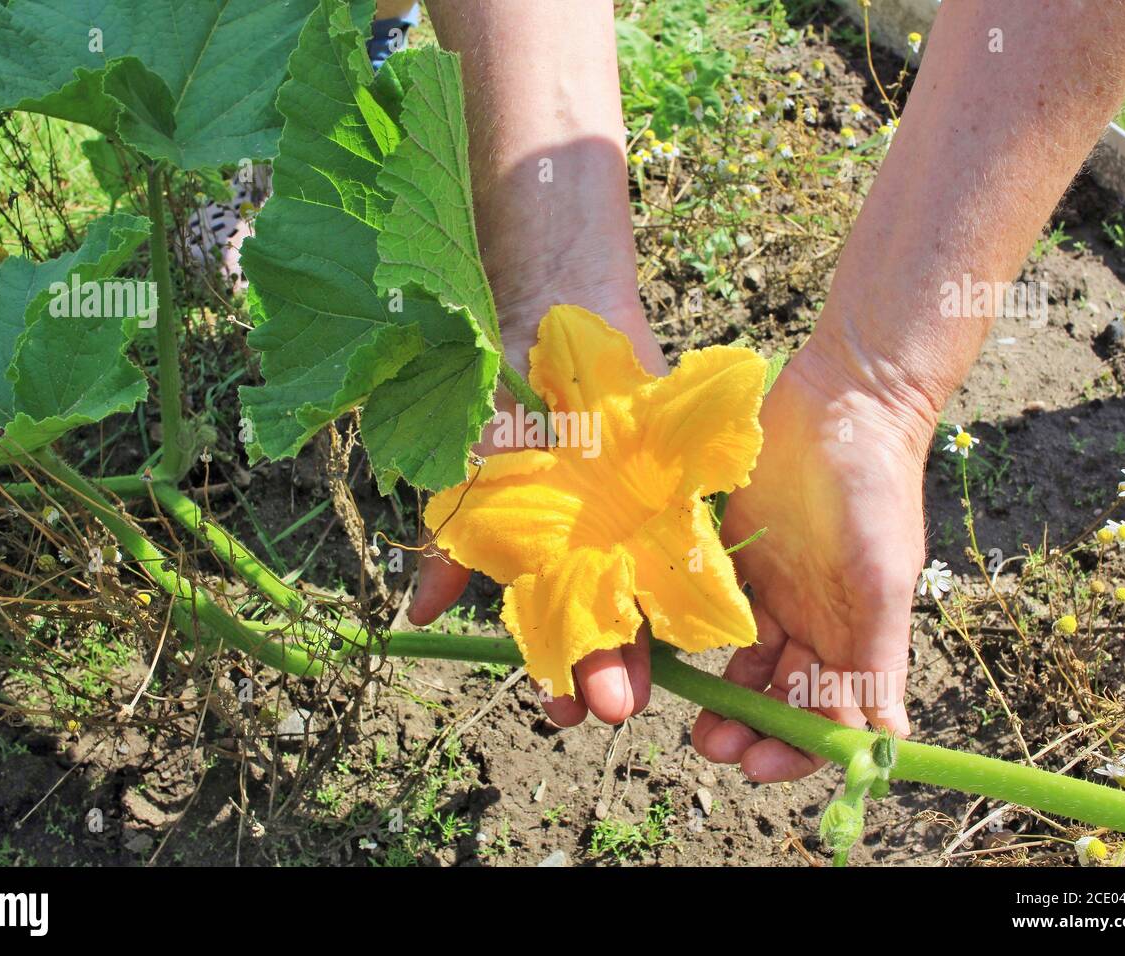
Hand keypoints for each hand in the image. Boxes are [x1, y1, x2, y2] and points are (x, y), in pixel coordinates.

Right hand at [407, 298, 666, 726]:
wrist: (556, 325)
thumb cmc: (503, 408)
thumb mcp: (469, 482)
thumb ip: (450, 550)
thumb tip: (420, 618)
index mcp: (549, 563)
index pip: (558, 636)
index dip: (560, 678)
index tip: (564, 714)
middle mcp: (598, 557)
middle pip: (610, 629)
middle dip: (607, 673)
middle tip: (612, 710)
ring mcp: (642, 530)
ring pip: (653, 603)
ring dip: (653, 646)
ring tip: (652, 684)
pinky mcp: (683, 496)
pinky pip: (696, 549)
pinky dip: (699, 583)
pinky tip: (704, 620)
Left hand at [693, 336, 936, 781]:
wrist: (843, 400)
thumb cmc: (873, 488)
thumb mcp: (880, 574)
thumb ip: (878, 654)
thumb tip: (889, 739)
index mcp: (856, 632)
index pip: (829, 710)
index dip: (798, 745)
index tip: (758, 763)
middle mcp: (816, 619)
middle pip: (782, 694)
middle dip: (752, 726)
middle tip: (714, 747)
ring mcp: (774, 588)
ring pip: (746, 660)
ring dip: (724, 693)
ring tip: (695, 718)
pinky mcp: (736, 553)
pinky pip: (714, 609)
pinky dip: (697, 637)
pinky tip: (671, 654)